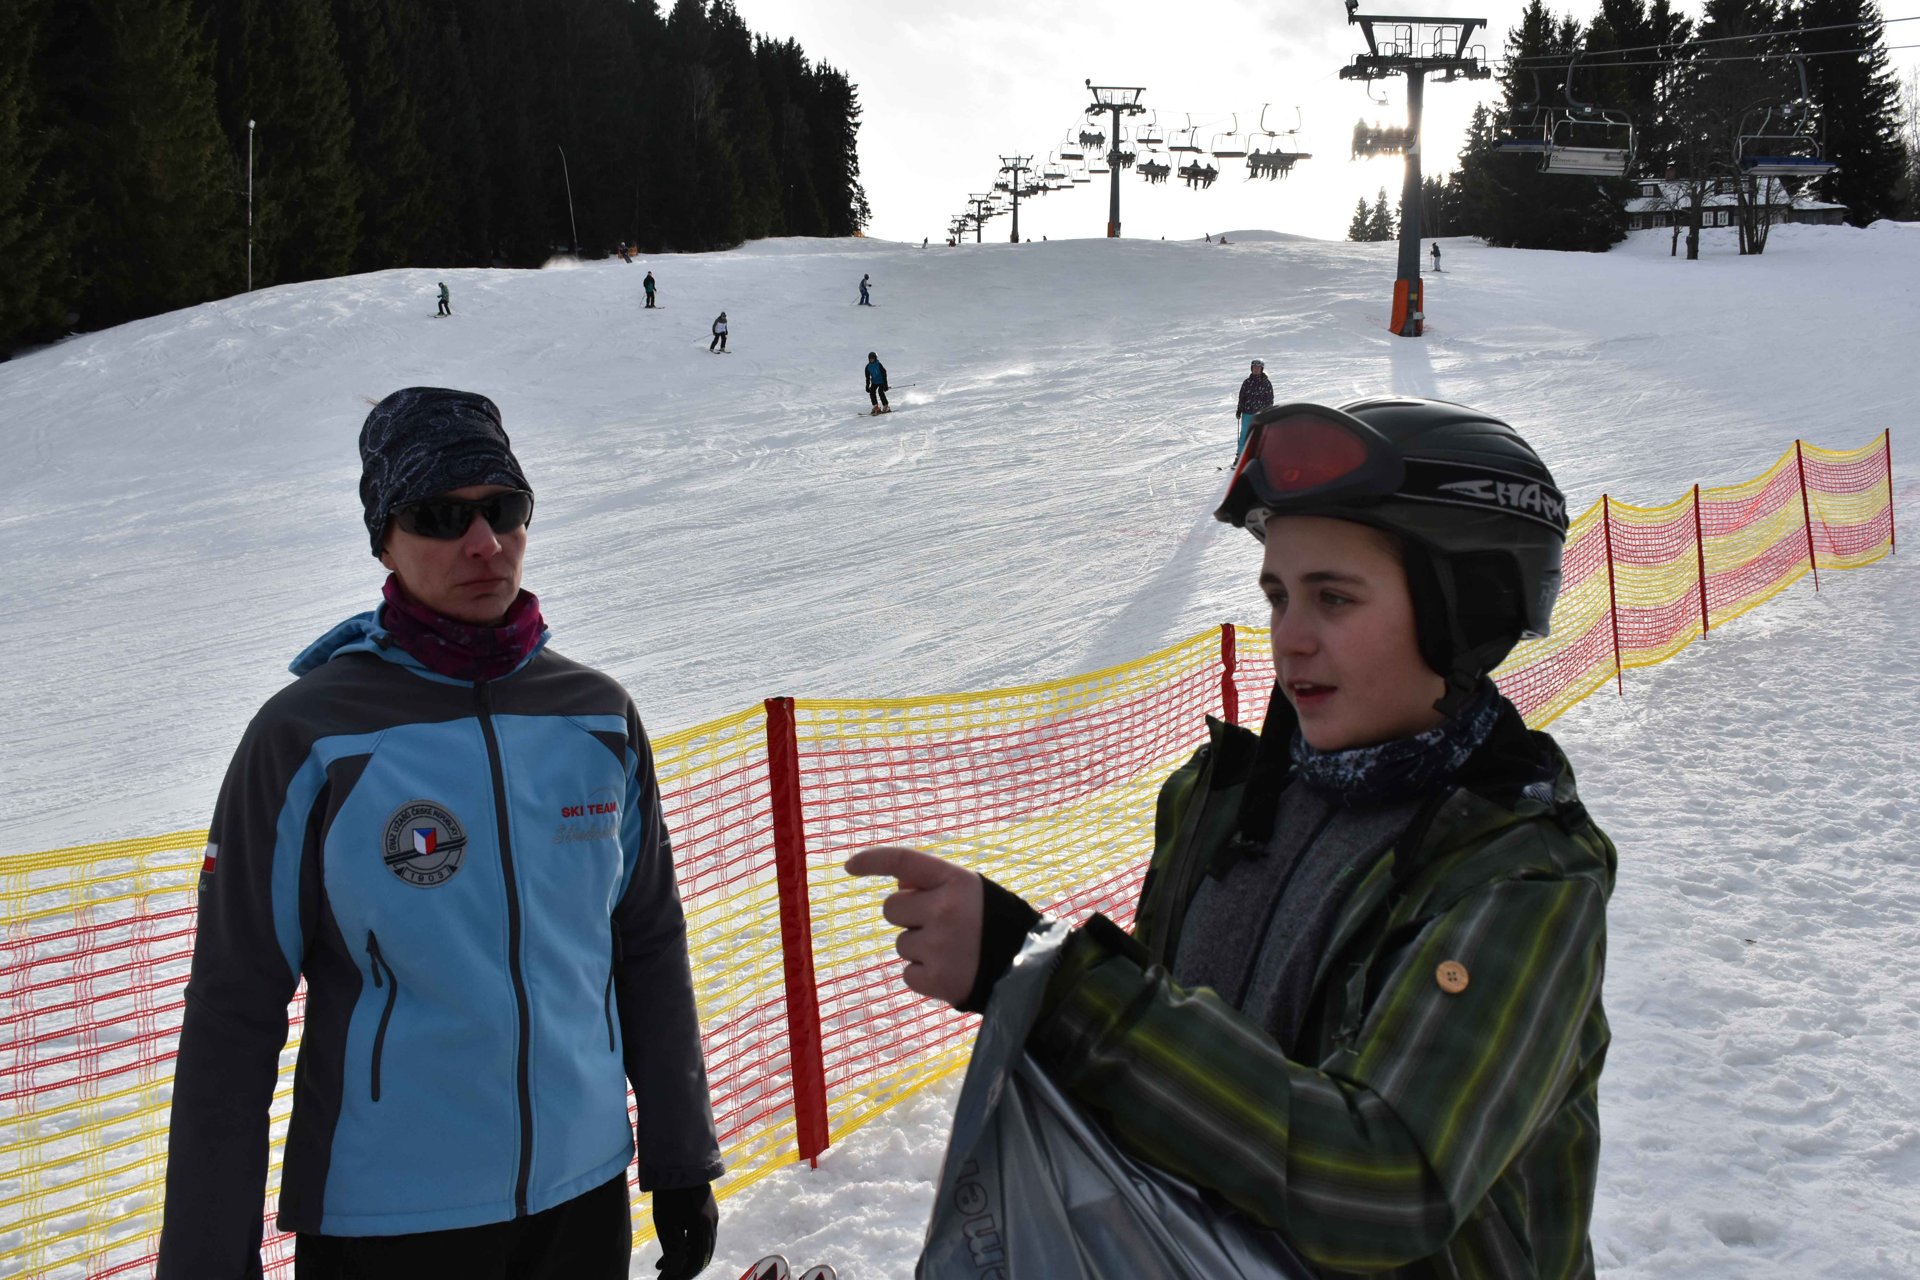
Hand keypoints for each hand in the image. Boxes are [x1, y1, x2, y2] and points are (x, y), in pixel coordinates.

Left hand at [652, 1183, 716, 1279]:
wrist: (677, 1161)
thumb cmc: (669, 1193)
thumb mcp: (667, 1225)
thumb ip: (673, 1252)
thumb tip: (673, 1273)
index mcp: (704, 1228)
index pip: (697, 1262)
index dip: (681, 1276)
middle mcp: (712, 1223)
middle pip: (701, 1255)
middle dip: (683, 1268)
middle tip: (665, 1275)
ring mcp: (711, 1215)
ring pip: (700, 1245)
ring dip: (683, 1257)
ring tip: (661, 1264)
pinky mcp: (706, 1209)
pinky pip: (699, 1234)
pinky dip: (686, 1244)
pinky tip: (670, 1247)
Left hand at [846, 846, 982, 1005]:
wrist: (1031, 971)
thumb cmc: (996, 924)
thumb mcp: (973, 891)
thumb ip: (936, 884)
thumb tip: (898, 884)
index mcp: (956, 881)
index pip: (902, 860)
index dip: (872, 860)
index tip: (849, 866)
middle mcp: (945, 910)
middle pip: (892, 909)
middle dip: (908, 917)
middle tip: (940, 926)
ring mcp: (939, 947)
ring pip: (901, 944)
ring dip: (920, 948)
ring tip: (955, 952)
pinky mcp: (937, 980)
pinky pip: (908, 974)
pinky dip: (925, 975)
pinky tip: (952, 971)